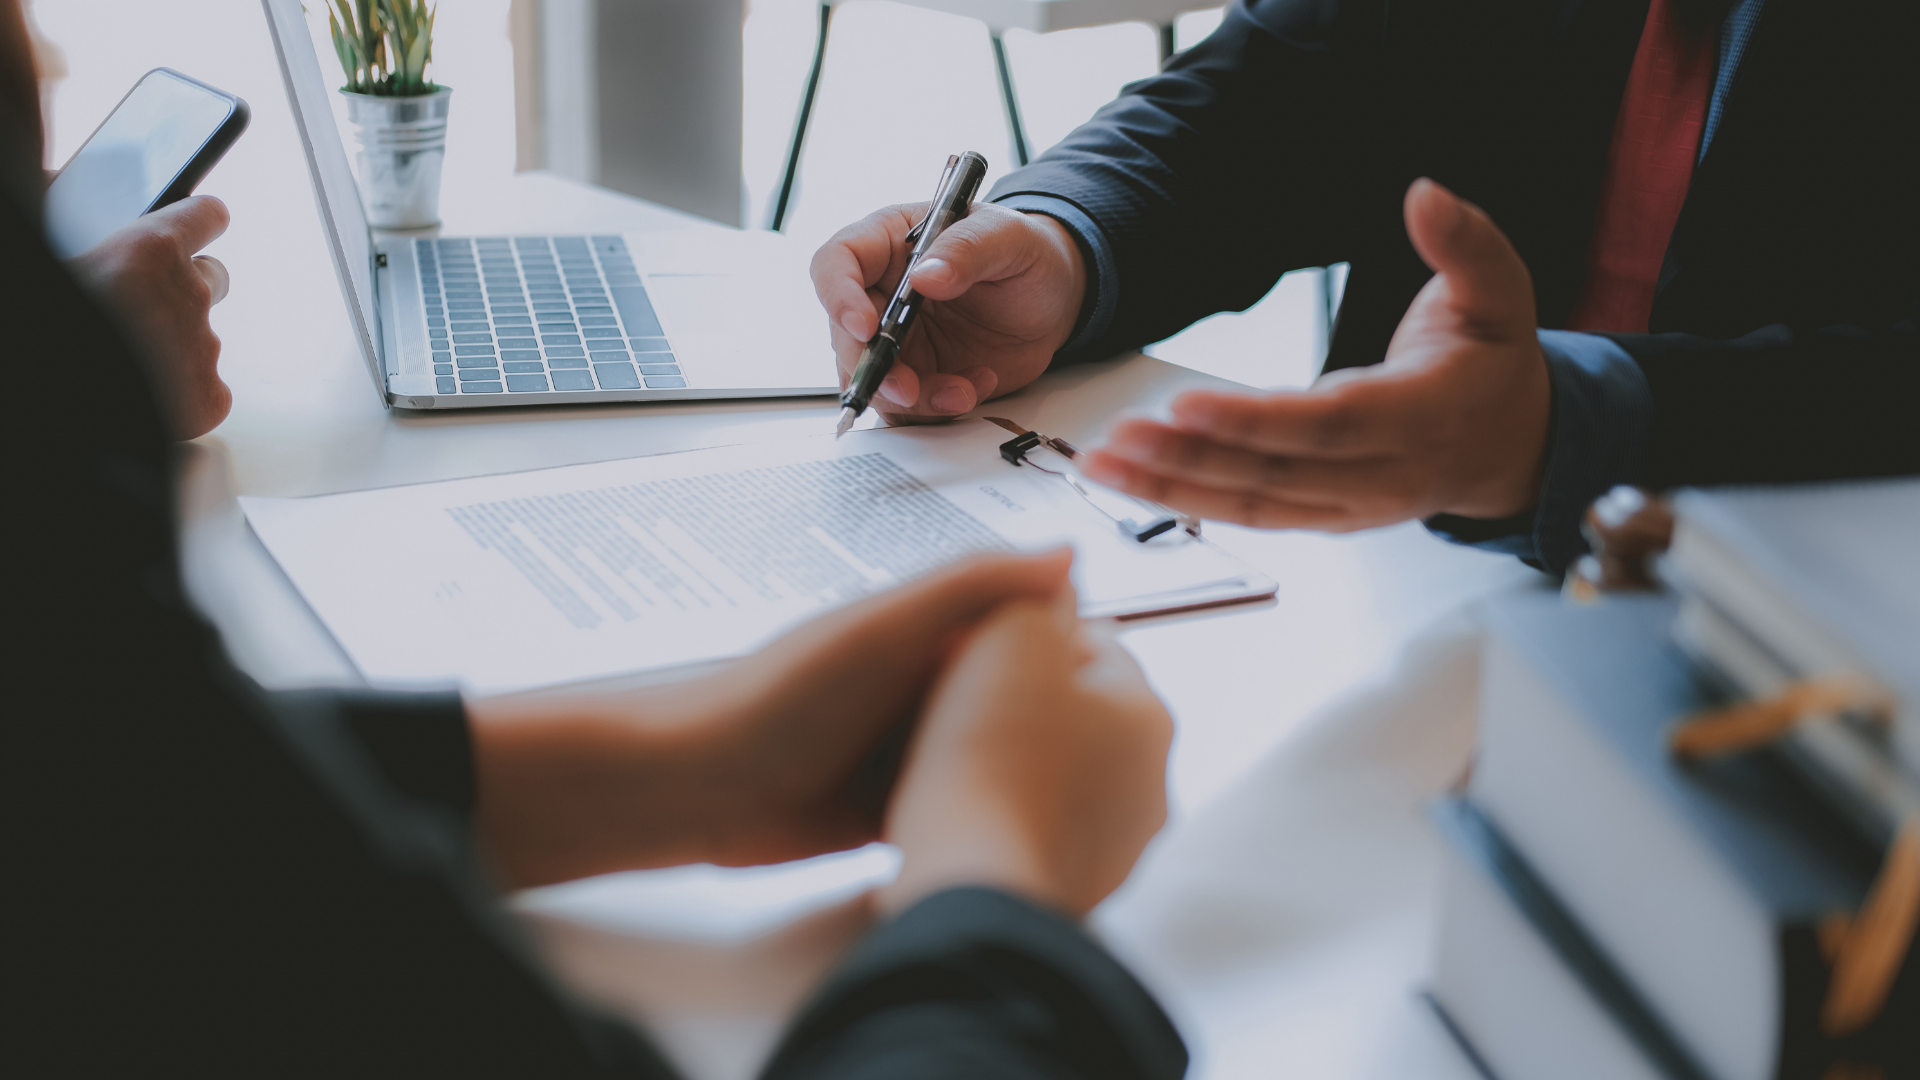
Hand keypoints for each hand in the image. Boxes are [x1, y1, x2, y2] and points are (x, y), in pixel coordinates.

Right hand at [66, 196, 232, 439]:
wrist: (60, 394)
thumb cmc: (50, 316)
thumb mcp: (48, 247)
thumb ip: (60, 210)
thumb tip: (60, 179)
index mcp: (150, 250)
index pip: (205, 216)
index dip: (201, 220)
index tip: (205, 220)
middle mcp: (189, 295)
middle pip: (214, 278)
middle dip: (186, 287)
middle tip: (146, 306)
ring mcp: (203, 350)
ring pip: (201, 338)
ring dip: (173, 344)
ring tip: (127, 360)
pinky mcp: (208, 400)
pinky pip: (205, 391)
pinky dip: (181, 394)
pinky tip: (144, 397)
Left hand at [466, 549, 1075, 888]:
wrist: (698, 790)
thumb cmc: (776, 699)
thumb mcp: (884, 626)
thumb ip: (972, 587)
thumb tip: (1067, 554)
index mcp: (926, 627)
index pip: (1022, 622)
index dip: (1071, 644)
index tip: (1121, 671)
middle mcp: (921, 682)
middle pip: (1015, 693)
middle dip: (1056, 716)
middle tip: (1119, 746)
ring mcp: (906, 744)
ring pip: (992, 753)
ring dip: (1024, 770)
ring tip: (1088, 793)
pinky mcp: (892, 804)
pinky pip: (957, 801)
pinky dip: (985, 811)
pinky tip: (1024, 826)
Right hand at [811, 202, 1086, 423]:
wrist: (1054, 299)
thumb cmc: (1025, 254)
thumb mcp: (1007, 237)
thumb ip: (967, 250)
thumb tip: (925, 275)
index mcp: (889, 243)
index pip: (837, 262)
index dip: (839, 295)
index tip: (865, 326)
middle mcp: (882, 293)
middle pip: (846, 334)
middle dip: (873, 368)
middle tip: (907, 389)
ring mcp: (898, 339)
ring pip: (874, 379)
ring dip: (911, 397)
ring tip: (962, 391)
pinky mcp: (918, 375)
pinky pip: (908, 406)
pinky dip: (937, 408)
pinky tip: (974, 388)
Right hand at [879, 582, 1172, 918]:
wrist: (969, 881)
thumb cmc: (990, 762)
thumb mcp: (1010, 634)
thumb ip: (1036, 592)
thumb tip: (1054, 578)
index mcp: (1150, 713)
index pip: (1095, 642)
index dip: (1027, 633)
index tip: (980, 644)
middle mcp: (1150, 782)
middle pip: (1078, 712)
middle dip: (1024, 700)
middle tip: (959, 699)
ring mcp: (1117, 844)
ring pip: (1058, 774)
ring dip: (1015, 762)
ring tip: (950, 759)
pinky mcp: (1076, 888)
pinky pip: (1035, 830)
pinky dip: (1004, 818)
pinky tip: (960, 812)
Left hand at [1080, 178, 1551, 528]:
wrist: (1510, 445)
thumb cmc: (1493, 363)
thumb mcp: (1501, 291)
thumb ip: (1464, 242)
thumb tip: (1425, 194)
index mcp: (1425, 417)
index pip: (1329, 424)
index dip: (1256, 420)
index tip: (1186, 404)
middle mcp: (1384, 476)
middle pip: (1274, 473)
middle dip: (1189, 459)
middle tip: (1118, 436)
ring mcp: (1351, 507)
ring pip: (1251, 504)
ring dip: (1171, 487)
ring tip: (1101, 462)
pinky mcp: (1325, 519)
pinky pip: (1251, 516)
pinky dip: (1188, 502)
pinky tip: (1134, 482)